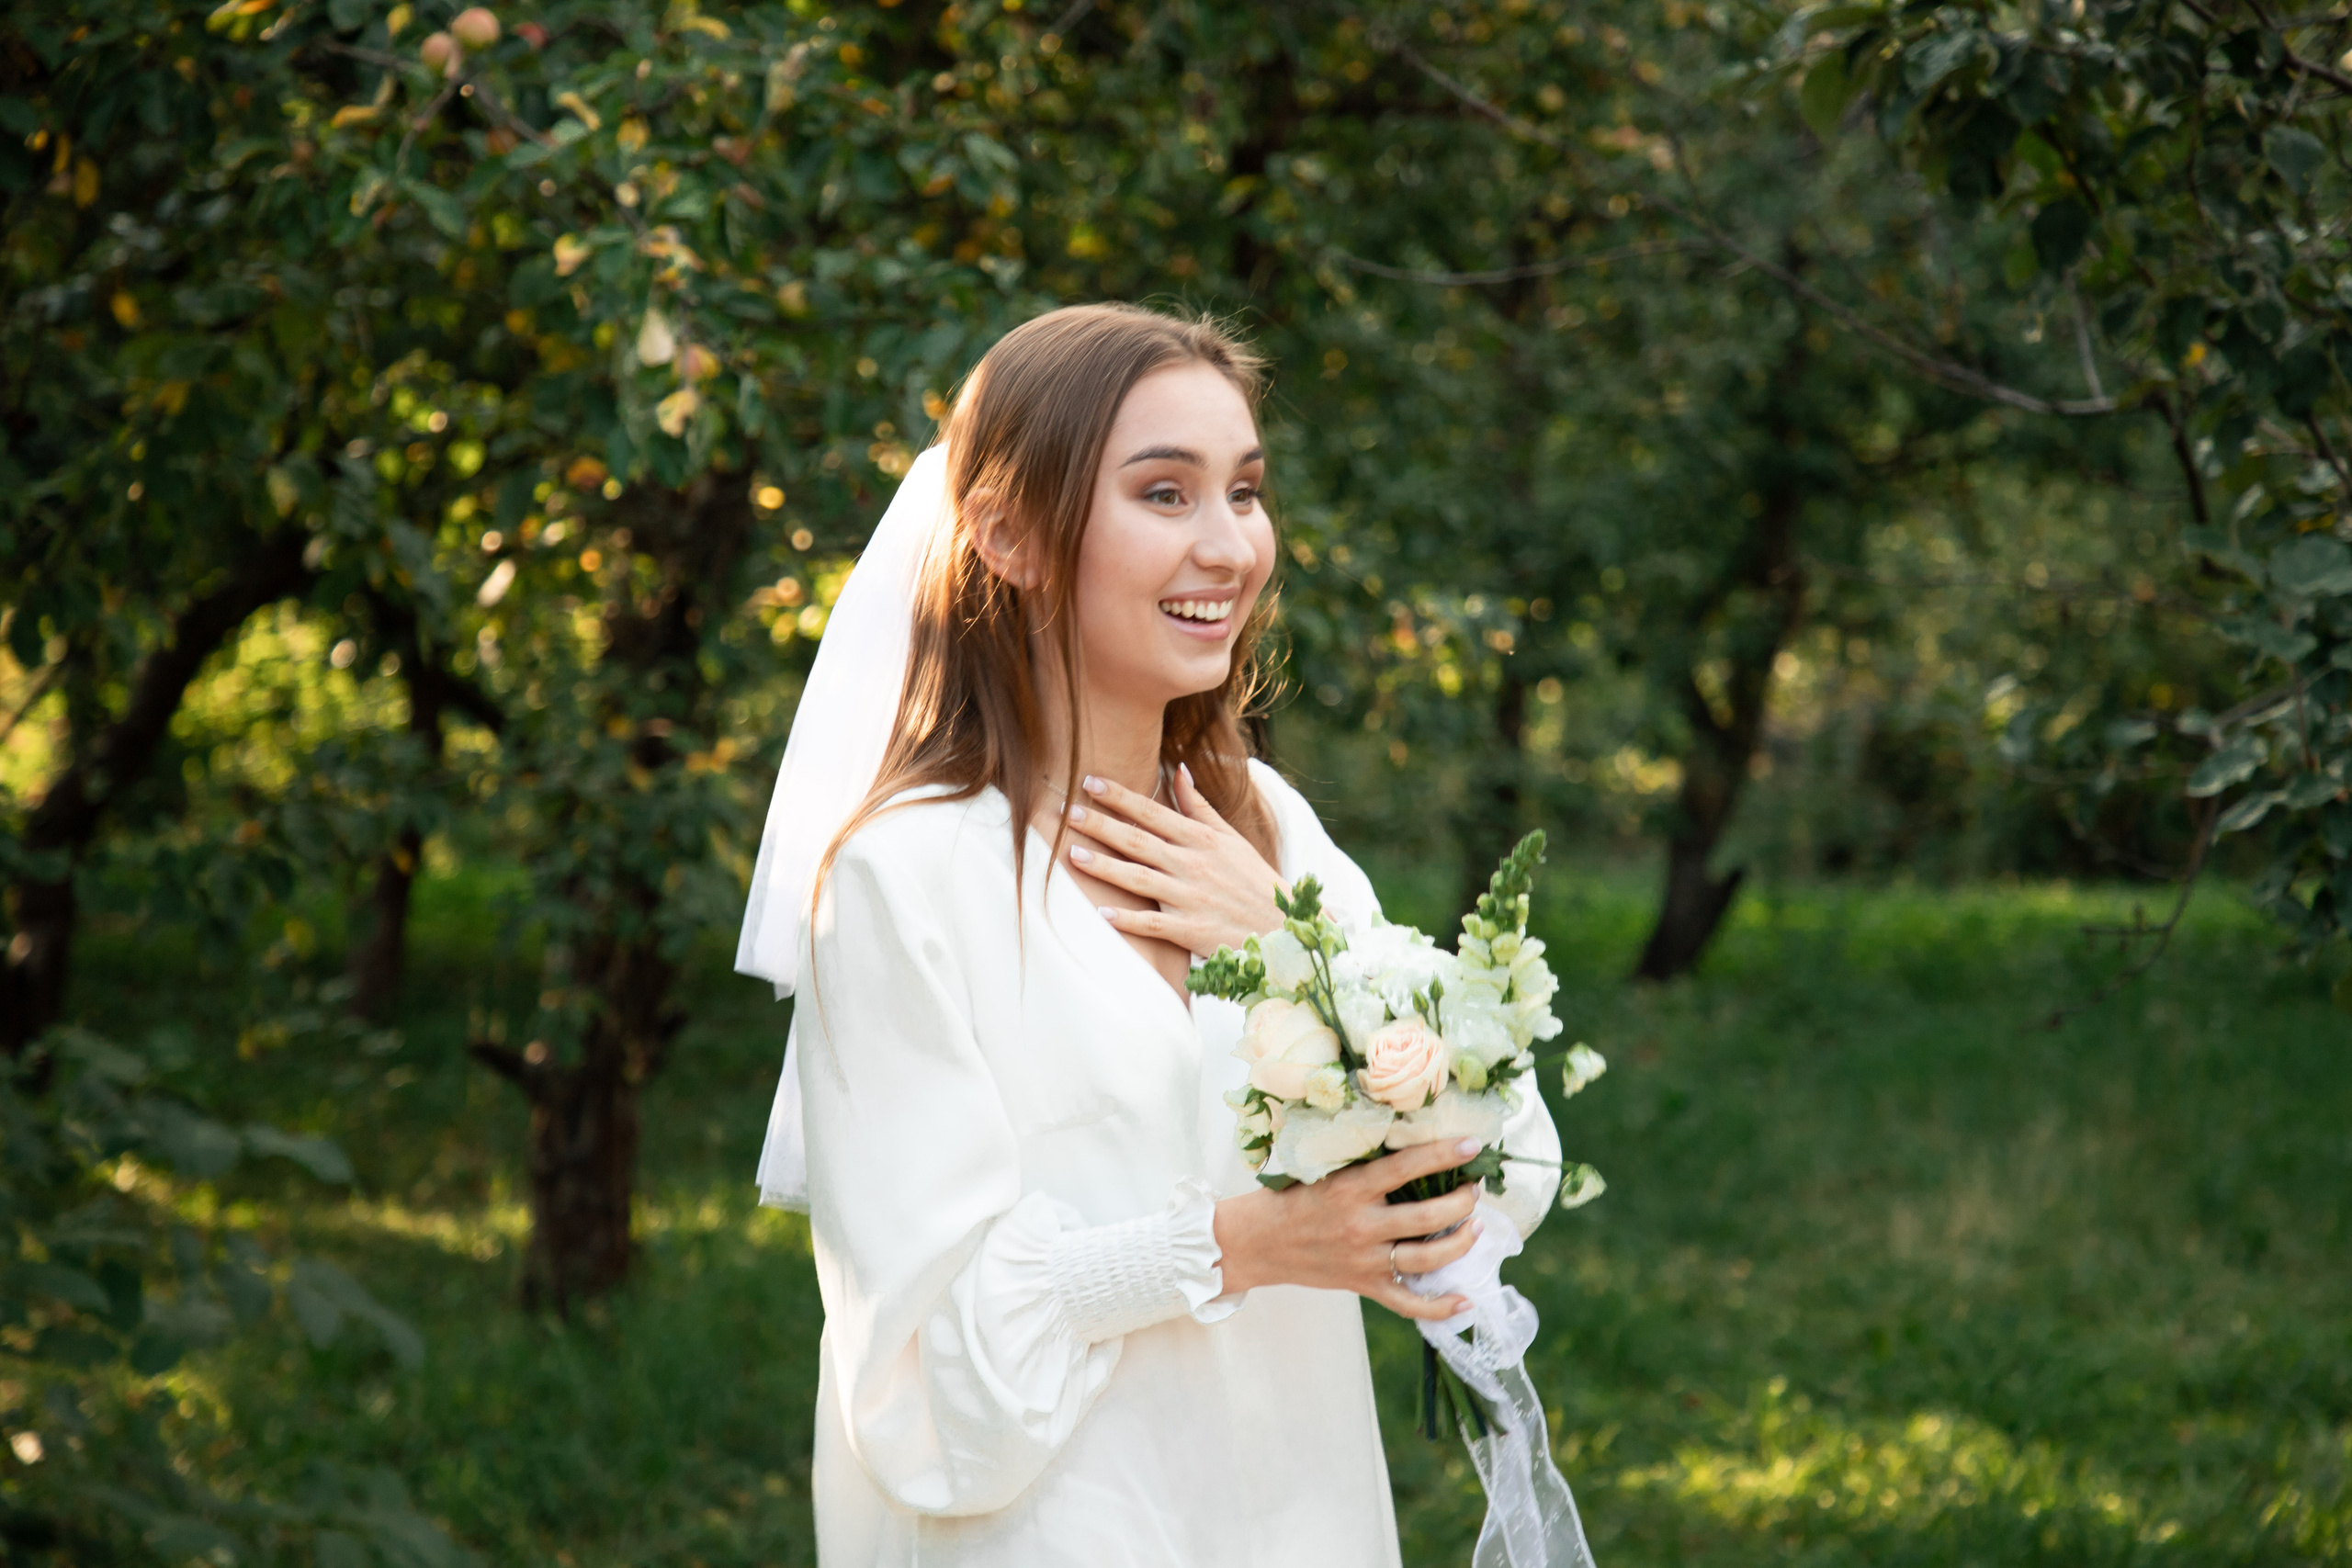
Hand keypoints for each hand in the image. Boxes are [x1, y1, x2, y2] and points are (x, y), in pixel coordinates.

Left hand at [1063, 764, 1283, 956]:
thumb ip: (1199, 806)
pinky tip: (1101, 913)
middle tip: (1068, 812)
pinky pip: (1154, 925)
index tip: (1090, 782)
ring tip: (1073, 854)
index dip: (1120, 797)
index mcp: (1201, 840)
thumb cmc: (1252, 879)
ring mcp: (1191, 898)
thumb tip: (1177, 768)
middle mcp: (1193, 865)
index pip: (1153, 812)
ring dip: (1105, 867)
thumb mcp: (1231, 837)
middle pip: (1139, 841)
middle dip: (1102, 825)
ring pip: (1140, 879)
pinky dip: (1128, 920)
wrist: (1282, 927)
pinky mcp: (1192, 931)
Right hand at [1210, 1138, 1487, 1321]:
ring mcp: (1364, 1259)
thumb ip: (1362, 1164)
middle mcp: (1360, 1224)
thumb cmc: (1291, 1198)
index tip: (1471, 1145)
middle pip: (1427, 1216)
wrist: (1255, 1242)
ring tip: (1478, 1226)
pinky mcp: (1363, 1285)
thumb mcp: (1323, 1170)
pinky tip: (1466, 1299)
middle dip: (1461, 1202)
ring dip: (1460, 1242)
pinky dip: (1439, 1307)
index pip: (1405, 1167)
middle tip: (1474, 1190)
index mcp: (1350, 1188)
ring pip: (1427, 1257)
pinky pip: (1408, 1302)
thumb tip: (1409, 1142)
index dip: (1441, 1155)